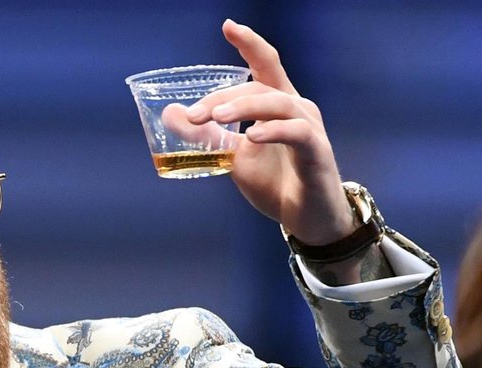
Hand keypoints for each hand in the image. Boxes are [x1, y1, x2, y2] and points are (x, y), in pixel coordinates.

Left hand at [185, 19, 355, 244]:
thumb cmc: (275, 183)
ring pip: (277, 103)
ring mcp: (310, 129)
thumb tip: (170, 113)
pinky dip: (273, 131)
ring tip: (216, 118)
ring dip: (244, 107)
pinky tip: (252, 136)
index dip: (249, 44)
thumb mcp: (232, 157)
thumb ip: (205, 135)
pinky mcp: (317, 152)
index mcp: (278, 104)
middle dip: (223, 96)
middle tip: (193, 114)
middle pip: (260, 86)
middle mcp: (297, 108)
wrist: (307, 219)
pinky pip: (297, 133)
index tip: (228, 26)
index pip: (266, 64)